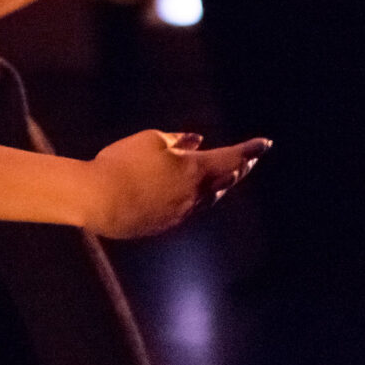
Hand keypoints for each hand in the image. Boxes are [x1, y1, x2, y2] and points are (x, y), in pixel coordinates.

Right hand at [84, 130, 270, 238]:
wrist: (100, 201)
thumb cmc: (124, 163)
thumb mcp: (150, 140)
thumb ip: (178, 140)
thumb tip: (197, 141)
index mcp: (196, 169)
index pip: (232, 157)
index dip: (250, 149)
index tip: (265, 143)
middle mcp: (196, 194)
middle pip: (227, 180)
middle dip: (242, 167)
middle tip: (251, 159)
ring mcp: (183, 212)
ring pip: (212, 197)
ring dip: (224, 183)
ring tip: (230, 176)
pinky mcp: (167, 224)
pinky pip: (194, 207)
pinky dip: (203, 196)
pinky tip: (195, 192)